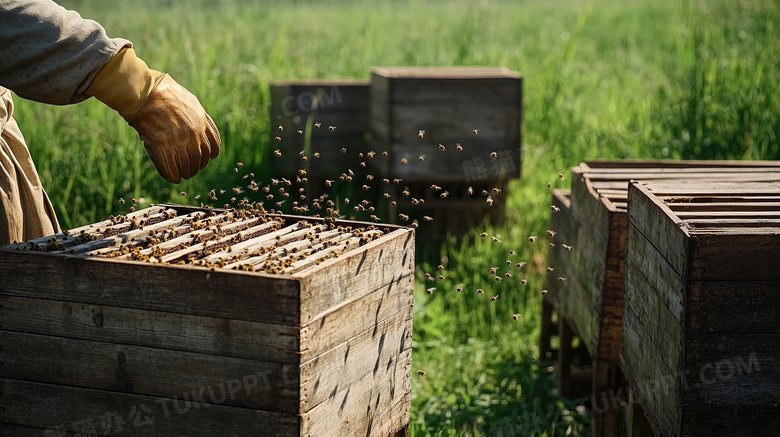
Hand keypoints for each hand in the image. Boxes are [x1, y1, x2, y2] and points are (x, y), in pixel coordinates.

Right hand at [86, 47, 220, 182]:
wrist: (145, 91)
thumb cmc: (163, 92)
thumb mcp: (189, 101)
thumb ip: (197, 115)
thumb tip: (202, 125)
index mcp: (201, 121)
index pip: (213, 143)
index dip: (212, 153)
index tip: (210, 158)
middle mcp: (193, 133)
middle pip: (200, 157)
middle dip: (197, 166)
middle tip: (192, 171)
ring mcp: (177, 140)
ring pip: (187, 164)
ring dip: (186, 172)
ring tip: (184, 176)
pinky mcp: (161, 144)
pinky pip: (169, 166)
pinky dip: (172, 175)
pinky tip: (173, 179)